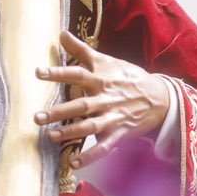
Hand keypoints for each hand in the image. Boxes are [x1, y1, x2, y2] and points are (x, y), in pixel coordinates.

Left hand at [34, 30, 169, 168]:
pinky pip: (104, 147)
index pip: (76, 74)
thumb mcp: (106, 60)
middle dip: (58, 112)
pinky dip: (90, 156)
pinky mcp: (120, 133)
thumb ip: (81, 49)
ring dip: (70, 133)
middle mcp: (105, 98)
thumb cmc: (127, 77)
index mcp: (100, 79)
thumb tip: (61, 32)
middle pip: (80, 105)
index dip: (58, 73)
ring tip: (51, 137)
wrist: (159, 97)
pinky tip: (74, 163)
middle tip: (36, 117)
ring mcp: (113, 117)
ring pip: (90, 127)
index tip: (38, 73)